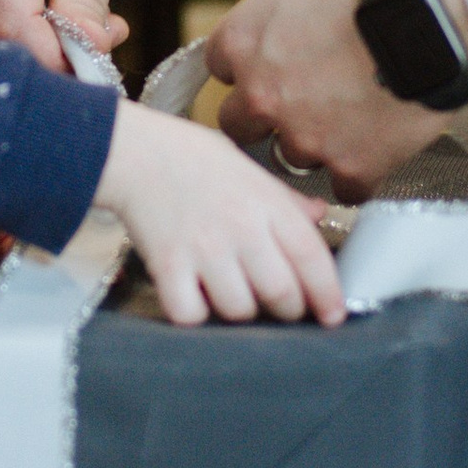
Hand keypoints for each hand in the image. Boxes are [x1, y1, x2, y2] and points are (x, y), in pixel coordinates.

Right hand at [0, 0, 133, 71]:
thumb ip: (86, 4)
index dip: (54, 60)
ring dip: (32, 42)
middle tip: (101, 34)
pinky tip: (46, 7)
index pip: (12, 28)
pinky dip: (10, 30)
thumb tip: (82, 61)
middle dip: (50, 53)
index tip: (96, 66)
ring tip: (79, 12)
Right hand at [96, 102, 346, 328]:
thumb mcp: (249, 169)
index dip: (328, 293)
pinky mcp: (167, 265)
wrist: (134, 151)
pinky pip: (191, 315)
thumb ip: (285, 200)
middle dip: (288, 309)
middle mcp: (240, 227)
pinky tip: (196, 298)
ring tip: (233, 295)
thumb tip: (319, 216)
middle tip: (281, 307)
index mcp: (266, 203)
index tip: (333, 315)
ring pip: (239, 310)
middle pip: (281, 293)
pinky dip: (196, 316)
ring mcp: (203, 248)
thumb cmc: (193, 158)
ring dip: (241, 313)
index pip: (311, 256)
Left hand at [206, 0, 467, 196]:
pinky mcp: (352, 166)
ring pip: (293, 157)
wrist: (431, 11)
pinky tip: (379, 150)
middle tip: (302, 104)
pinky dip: (360, 172)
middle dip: (266, 117)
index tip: (272, 66)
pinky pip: (347, 187)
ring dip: (317, 143)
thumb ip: (276, 11)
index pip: (221, 68)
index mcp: (244, 43)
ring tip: (355, 118)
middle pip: (241, 125)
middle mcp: (263, 96)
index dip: (251, 67)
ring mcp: (306, 136)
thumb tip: (280, 22)